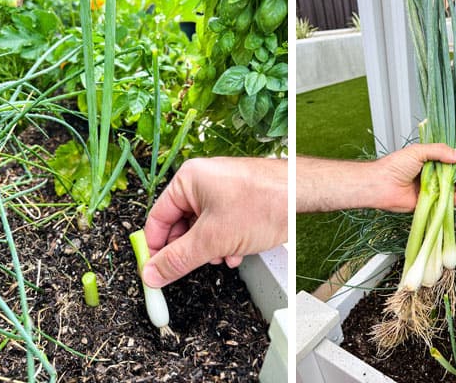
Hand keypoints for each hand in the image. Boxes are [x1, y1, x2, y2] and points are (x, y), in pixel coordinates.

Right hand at [142, 157, 286, 287]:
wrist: (302, 195)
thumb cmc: (263, 202)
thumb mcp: (212, 239)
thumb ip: (179, 259)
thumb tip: (153, 273)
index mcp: (188, 180)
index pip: (158, 218)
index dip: (155, 247)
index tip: (154, 270)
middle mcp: (204, 182)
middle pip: (182, 225)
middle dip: (191, 249)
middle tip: (193, 265)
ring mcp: (224, 190)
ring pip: (204, 228)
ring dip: (211, 249)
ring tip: (224, 255)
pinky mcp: (241, 201)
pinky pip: (223, 225)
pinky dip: (227, 242)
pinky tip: (237, 252)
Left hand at [296, 143, 455, 212]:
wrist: (381, 184)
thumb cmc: (395, 166)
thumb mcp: (418, 152)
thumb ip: (439, 151)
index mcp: (424, 162)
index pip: (445, 161)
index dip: (453, 162)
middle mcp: (426, 176)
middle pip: (448, 176)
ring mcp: (426, 190)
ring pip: (446, 190)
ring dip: (454, 188)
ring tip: (455, 185)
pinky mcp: (425, 203)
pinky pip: (441, 204)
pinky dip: (450, 201)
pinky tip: (454, 196)